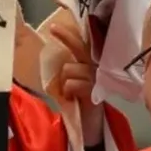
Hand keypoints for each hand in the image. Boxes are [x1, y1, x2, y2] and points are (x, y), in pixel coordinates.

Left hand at [48, 22, 103, 146]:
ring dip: (63, 82)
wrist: (89, 124)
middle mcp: (96, 66)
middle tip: (52, 28)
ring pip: (69, 69)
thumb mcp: (72, 81)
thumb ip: (68, 67)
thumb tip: (53, 55)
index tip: (54, 26)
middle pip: (78, 48)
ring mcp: (97, 77)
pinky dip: (67, 92)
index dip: (69, 35)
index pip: (81, 44)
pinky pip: (72, 84)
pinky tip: (72, 98)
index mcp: (91, 63)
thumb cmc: (79, 100)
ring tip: (69, 92)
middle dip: (66, 37)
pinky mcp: (94, 90)